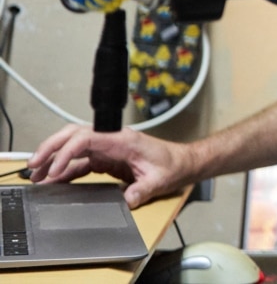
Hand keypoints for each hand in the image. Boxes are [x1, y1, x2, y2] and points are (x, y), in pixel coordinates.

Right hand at [26, 124, 189, 207]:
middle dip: (52, 147)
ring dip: (55, 159)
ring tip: (37, 175)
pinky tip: (55, 181)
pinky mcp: (107, 159)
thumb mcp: (159, 180)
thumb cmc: (173, 165)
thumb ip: (142, 190)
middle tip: (34, 165)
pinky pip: (81, 162)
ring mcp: (108, 149)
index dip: (67, 152)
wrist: (183, 163)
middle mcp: (112, 141)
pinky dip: (66, 171)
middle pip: (75, 136)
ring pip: (74, 148)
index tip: (55, 169)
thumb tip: (126, 201)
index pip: (87, 138)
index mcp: (123, 140)